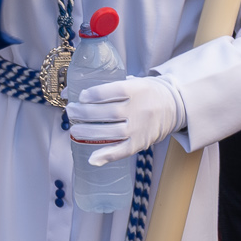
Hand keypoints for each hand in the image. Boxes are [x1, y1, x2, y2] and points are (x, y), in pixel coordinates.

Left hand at [68, 74, 188, 163]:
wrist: (174, 106)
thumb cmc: (144, 92)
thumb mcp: (130, 82)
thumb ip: (104, 86)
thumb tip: (67, 91)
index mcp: (138, 89)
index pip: (115, 91)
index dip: (95, 94)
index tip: (81, 96)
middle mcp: (140, 109)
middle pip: (109, 113)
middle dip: (85, 113)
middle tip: (70, 111)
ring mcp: (141, 128)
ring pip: (112, 132)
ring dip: (89, 132)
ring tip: (74, 130)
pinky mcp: (141, 143)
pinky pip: (123, 151)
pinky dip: (107, 156)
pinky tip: (92, 158)